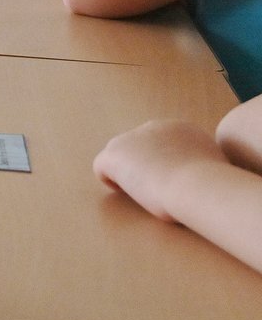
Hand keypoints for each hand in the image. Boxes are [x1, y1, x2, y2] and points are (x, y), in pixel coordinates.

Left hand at [93, 118, 223, 221]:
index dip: (163, 161)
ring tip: (140, 191)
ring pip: (122, 155)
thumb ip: (207, 163)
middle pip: (140, 146)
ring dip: (128, 172)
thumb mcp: (217, 167)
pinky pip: (102, 167)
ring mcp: (129, 138)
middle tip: (152, 187)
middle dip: (144, 163)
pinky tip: (122, 192)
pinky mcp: (113, 154)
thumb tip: (207, 172)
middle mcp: (153, 127)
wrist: (196, 183)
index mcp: (181, 129)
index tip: (169, 178)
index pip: (163, 143)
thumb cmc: (213, 184)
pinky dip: (110, 180)